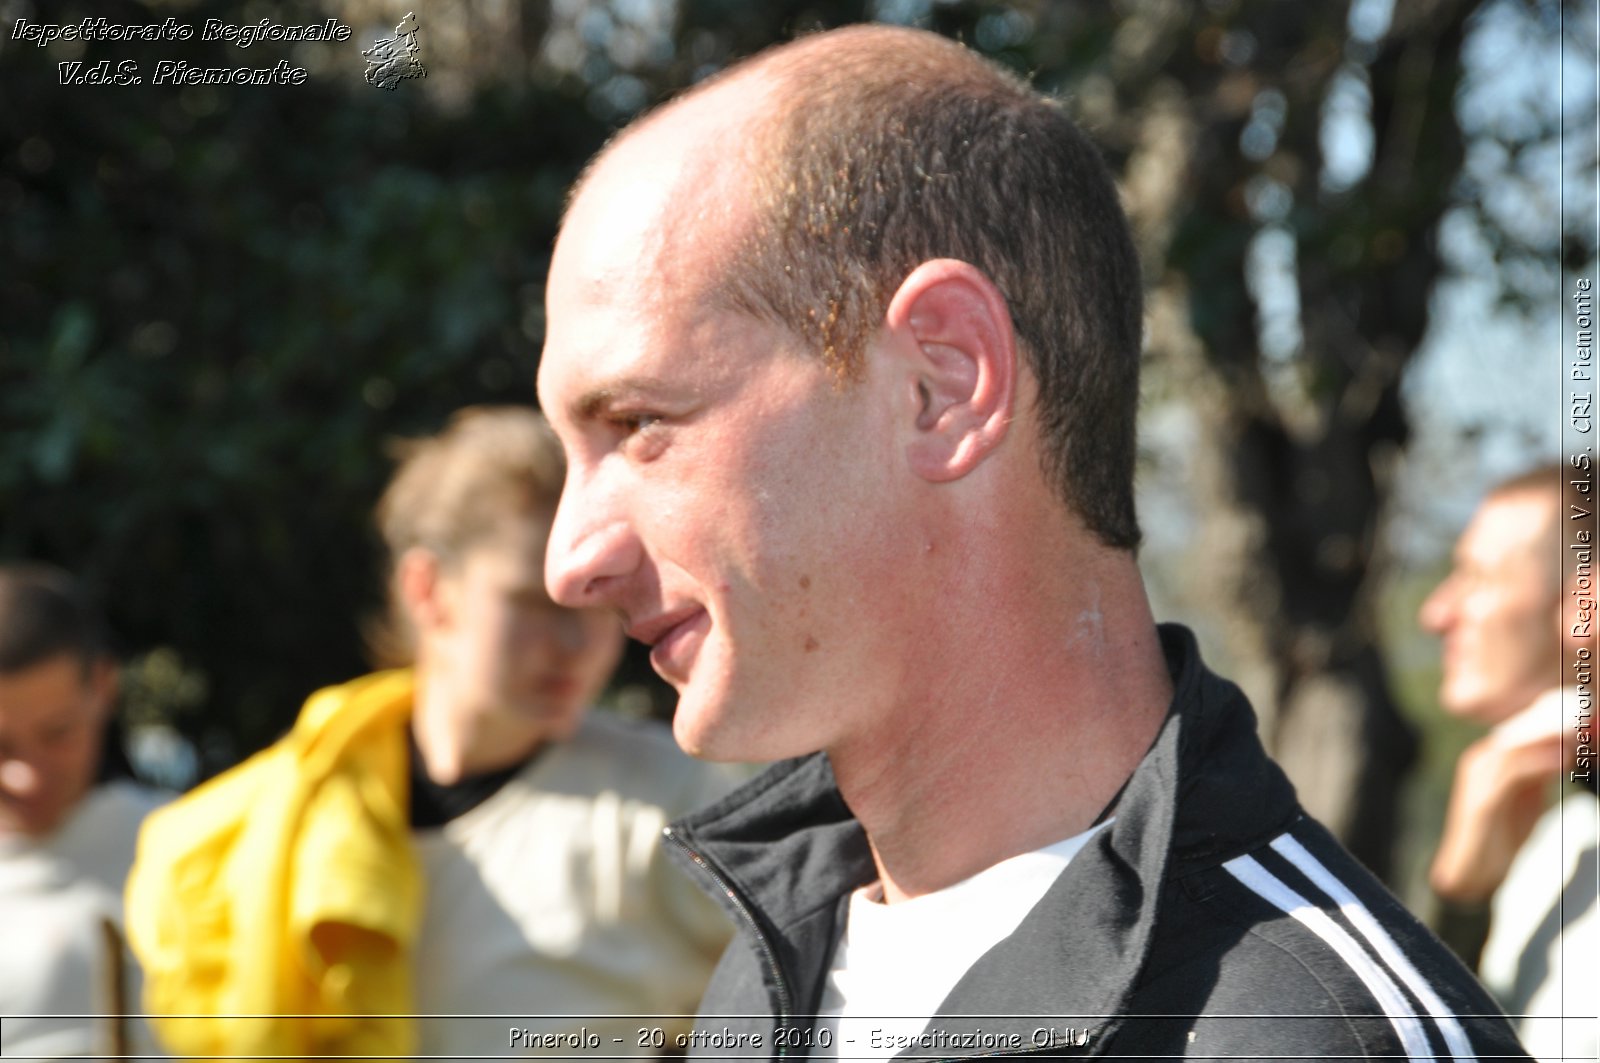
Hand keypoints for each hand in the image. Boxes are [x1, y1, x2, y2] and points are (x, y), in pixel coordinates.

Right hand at [1429, 690, 1570, 903]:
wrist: (1473, 871)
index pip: (1525, 729)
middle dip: (1554, 722)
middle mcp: (1481, 761)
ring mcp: (1477, 778)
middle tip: (1586, 714)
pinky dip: (1541, 762)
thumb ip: (1540, 772)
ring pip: (1517, 746)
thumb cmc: (1500, 837)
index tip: (1585, 713)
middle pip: (1521, 731)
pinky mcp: (1481, 799)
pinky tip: (1566, 758)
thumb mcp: (1527, 797)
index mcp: (1492, 758)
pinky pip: (1514, 771)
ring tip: (1580, 732)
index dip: (1553, 719)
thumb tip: (1568, 749)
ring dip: (1551, 738)